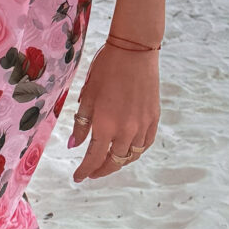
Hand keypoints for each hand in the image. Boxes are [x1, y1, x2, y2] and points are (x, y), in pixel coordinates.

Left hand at [68, 43, 159, 182]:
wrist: (134, 51)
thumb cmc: (107, 69)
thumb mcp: (87, 96)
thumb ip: (81, 124)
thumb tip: (74, 145)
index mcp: (106, 125)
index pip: (93, 158)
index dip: (84, 171)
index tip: (78, 177)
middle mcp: (126, 130)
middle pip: (114, 161)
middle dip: (101, 170)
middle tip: (91, 173)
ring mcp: (143, 125)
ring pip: (131, 156)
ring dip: (118, 162)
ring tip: (108, 162)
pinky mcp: (154, 118)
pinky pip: (145, 144)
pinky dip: (135, 151)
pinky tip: (128, 150)